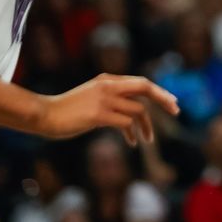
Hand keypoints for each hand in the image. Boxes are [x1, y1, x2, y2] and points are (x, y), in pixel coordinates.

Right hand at [35, 73, 179, 145]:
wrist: (44, 114)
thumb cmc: (68, 110)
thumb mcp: (93, 98)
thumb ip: (112, 99)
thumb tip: (133, 114)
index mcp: (108, 79)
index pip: (141, 82)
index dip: (159, 92)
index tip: (173, 103)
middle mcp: (108, 85)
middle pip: (145, 87)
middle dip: (164, 99)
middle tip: (177, 111)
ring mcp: (103, 99)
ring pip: (138, 109)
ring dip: (146, 126)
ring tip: (147, 139)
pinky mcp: (98, 114)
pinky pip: (126, 122)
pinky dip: (132, 133)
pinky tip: (132, 142)